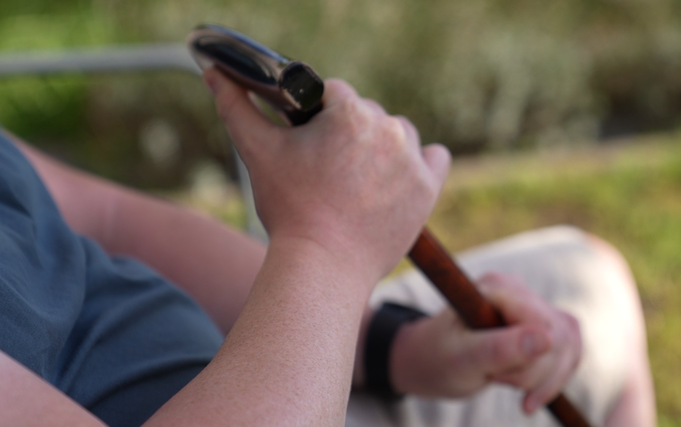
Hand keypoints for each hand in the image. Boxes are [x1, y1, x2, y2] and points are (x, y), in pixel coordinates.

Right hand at [204, 69, 450, 283]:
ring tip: (358, 178)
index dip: (319, 116)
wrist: (323, 266)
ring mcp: (413, 158)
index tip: (311, 141)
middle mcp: (388, 128)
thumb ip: (237, 108)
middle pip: (367, 114)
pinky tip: (398, 176)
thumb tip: (214, 73)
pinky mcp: (428, 187)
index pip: (335, 94)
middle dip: (349, 133)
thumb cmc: (290, 209)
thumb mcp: (258, 153)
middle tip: (330, 168)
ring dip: (382, 146)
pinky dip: (420, 163)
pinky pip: (435, 158)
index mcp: (350, 112)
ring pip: (398, 134)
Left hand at [390, 272, 581, 414]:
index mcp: (496, 288)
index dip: (529, 360)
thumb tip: (547, 340)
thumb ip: (500, 348)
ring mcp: (534, 306)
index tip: (496, 376)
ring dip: (544, 379)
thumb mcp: (461, 359)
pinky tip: (531, 396)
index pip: (542, 324)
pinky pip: (570, 351)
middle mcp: (519, 290)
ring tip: (505, 381)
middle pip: (560, 336)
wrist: (431, 362)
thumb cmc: (438, 359)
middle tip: (495, 378)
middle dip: (534, 373)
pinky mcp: (545, 325)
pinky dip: (554, 380)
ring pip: (570, 345)